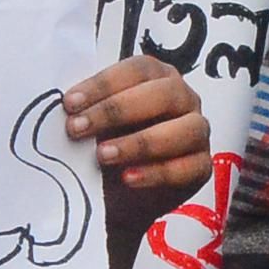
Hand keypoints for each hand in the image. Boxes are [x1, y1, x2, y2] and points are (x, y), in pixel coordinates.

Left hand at [67, 59, 214, 219]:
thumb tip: (65, 107)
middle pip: (163, 93)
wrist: (118, 199)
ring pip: (184, 129)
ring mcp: (197, 131)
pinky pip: (188, 166)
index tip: (70, 104)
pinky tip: (128, 178)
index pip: (137, 69)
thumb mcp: (93, 127)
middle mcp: (183, 98)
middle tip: (78, 129)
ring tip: (103, 155)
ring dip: (140, 142)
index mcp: (157, 77)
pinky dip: (157, 172)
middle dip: (117, 110)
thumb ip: (87, 112)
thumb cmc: (106, 147)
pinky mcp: (202, 166)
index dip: (103, 84)